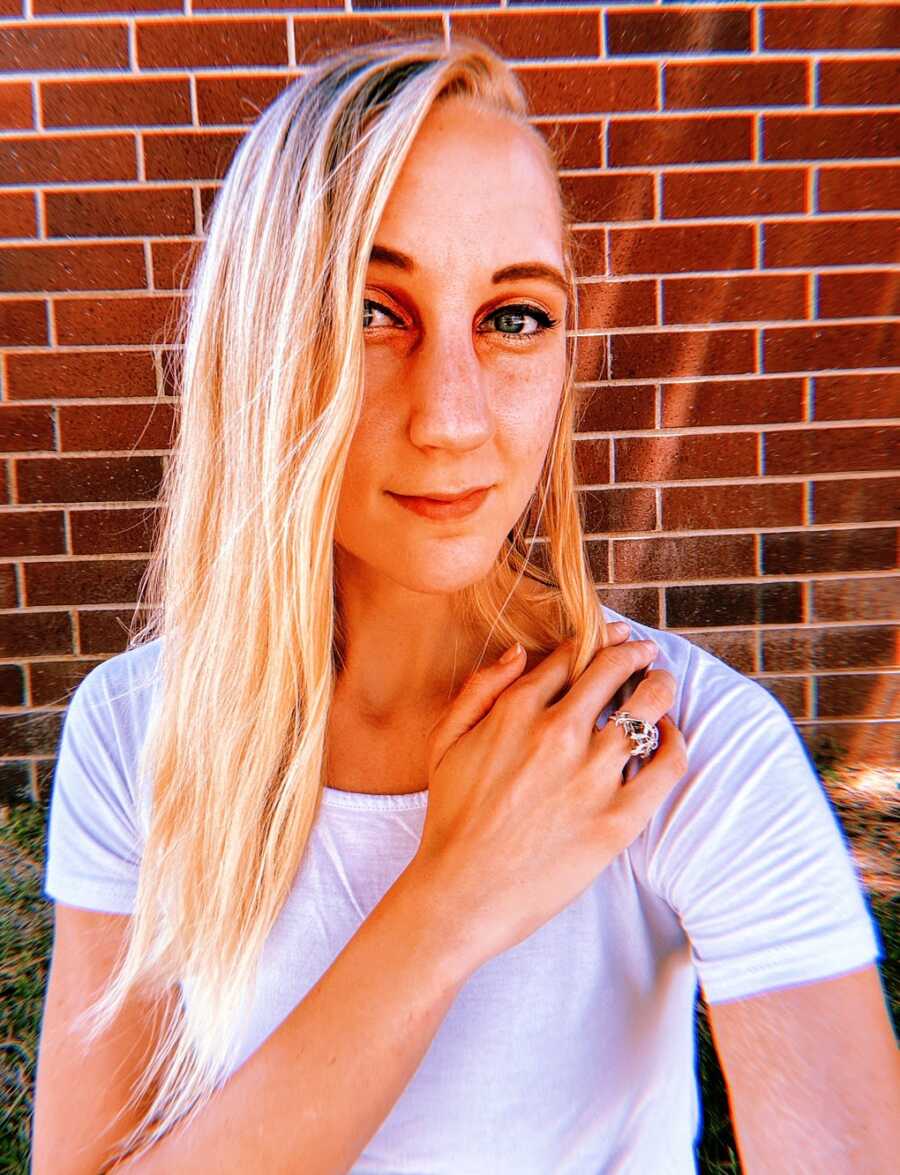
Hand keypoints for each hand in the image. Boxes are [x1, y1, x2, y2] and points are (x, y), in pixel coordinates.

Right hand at [407, 625, 687, 972]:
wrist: (462, 894)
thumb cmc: (451, 819)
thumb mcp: (444, 741)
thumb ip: (479, 688)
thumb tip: (518, 651)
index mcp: (517, 710)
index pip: (571, 656)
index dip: (598, 641)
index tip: (614, 638)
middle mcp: (558, 733)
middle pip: (614, 669)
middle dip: (635, 652)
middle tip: (647, 653)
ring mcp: (591, 775)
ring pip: (648, 706)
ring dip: (660, 686)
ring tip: (663, 685)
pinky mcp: (618, 818)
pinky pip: (666, 764)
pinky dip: (674, 741)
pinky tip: (668, 737)